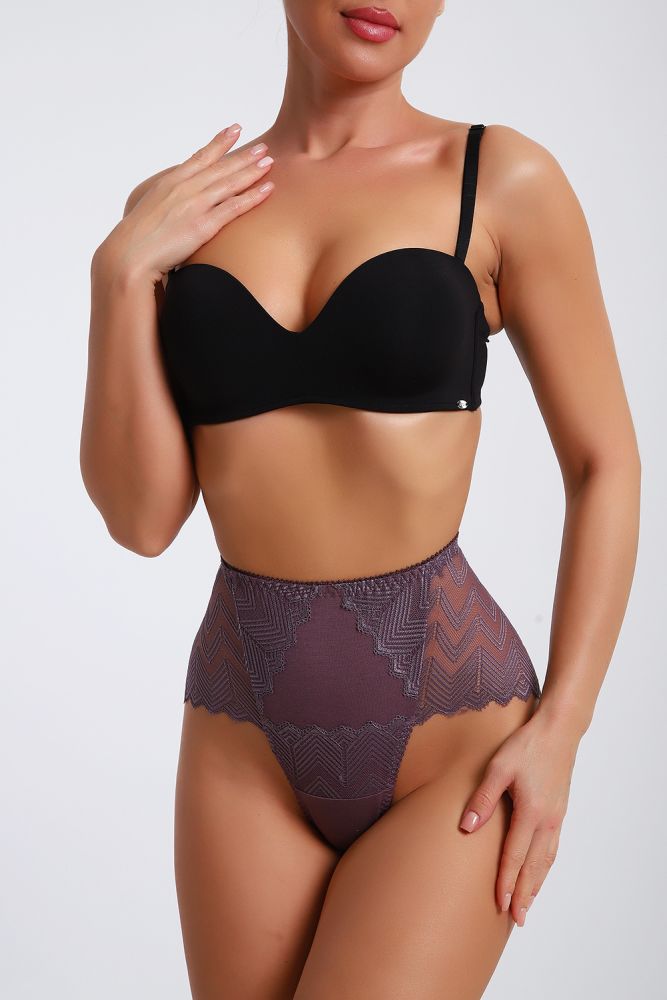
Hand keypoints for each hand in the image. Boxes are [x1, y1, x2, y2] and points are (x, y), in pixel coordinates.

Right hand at [99, 123, 274, 283]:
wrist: (129, 255)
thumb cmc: (138, 239)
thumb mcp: (151, 209)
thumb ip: (168, 201)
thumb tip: (177, 204)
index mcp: (171, 182)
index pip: (200, 157)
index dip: (219, 143)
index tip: (234, 129)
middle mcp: (184, 188)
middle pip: (220, 167)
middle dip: (244, 155)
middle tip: (263, 147)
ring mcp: (194, 205)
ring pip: (229, 183)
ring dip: (252, 171)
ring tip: (270, 161)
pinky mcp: (202, 226)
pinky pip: (233, 207)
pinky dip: (252, 197)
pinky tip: (267, 189)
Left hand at [458, 706, 579, 926]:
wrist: (559, 731)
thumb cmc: (526, 745)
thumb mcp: (498, 767)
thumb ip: (482, 798)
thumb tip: (467, 827)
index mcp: (531, 812)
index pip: (515, 856)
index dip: (506, 882)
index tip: (499, 904)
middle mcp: (548, 820)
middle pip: (534, 866)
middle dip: (524, 894)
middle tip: (516, 919)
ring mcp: (557, 817)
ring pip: (546, 860)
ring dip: (536, 884)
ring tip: (527, 904)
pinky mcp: (560, 811)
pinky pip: (553, 847)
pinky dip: (545, 866)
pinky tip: (539, 871)